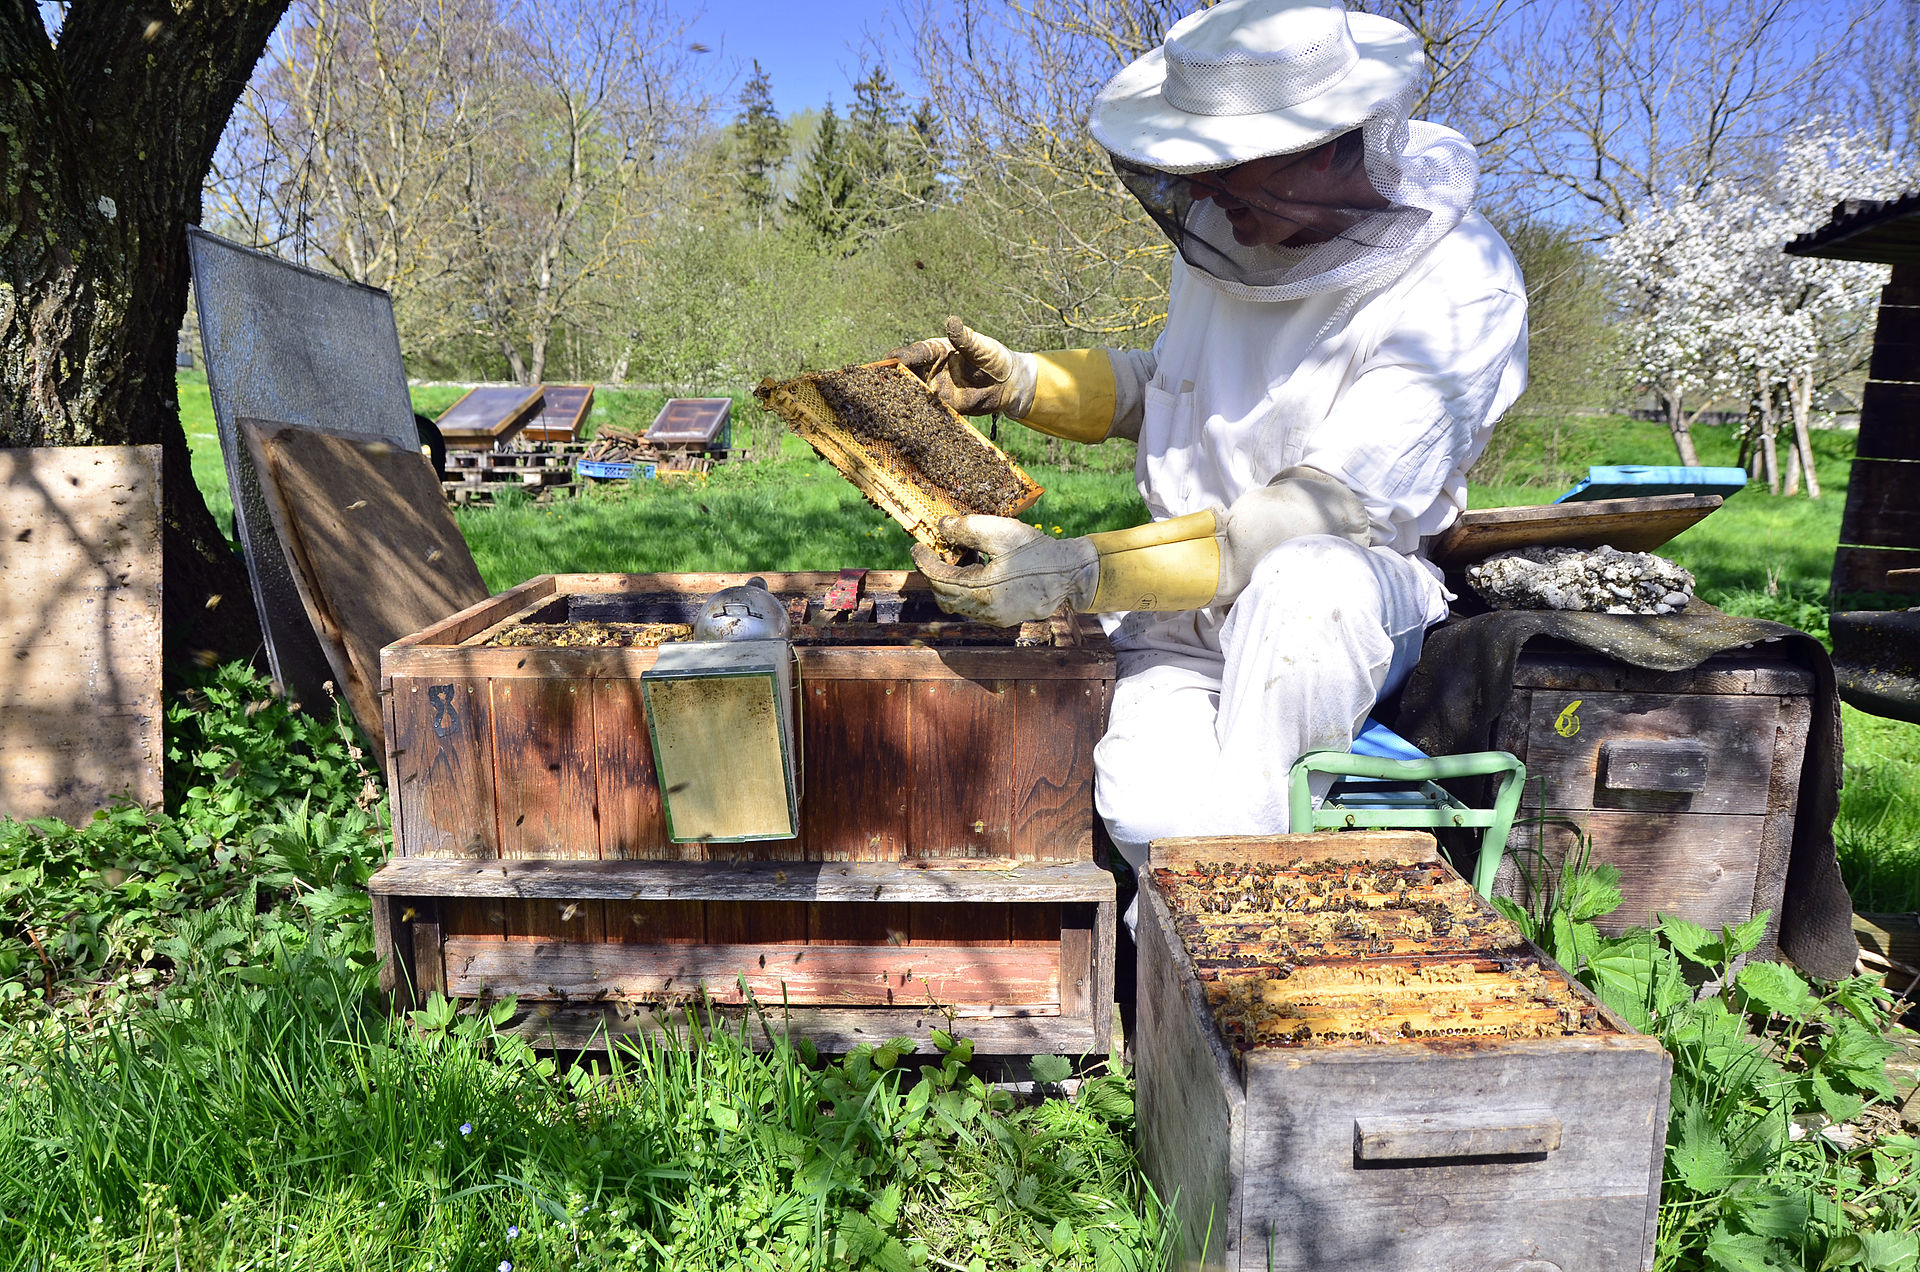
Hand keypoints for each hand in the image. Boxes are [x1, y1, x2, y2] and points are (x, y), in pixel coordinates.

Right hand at [887, 316, 1036, 417]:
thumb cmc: (995, 358)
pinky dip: (914, 415)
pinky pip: (925, 410)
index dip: (899, 358)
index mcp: (935, 350)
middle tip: (875, 387)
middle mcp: (930, 369)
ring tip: (883, 407)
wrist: (1008, 384)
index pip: (912, 353)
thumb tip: (952, 321)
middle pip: (904, 374)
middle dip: (890, 380)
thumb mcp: (981, 347)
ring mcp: (934, 388)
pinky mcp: (942, 406)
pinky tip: (904, 422)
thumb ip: (964, 339)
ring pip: (911, 393)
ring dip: (898, 399)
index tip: (887, 363)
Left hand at [910, 515, 1097, 625]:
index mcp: (981, 591)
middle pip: (944, 597)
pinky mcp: (1004, 619)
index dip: (924, 562)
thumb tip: (942, 527)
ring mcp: (995, 618)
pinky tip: (979, 569)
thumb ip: (967, 528)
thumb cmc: (1036, 552)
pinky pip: (974, 607)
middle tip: (937, 552)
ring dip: (952, 583)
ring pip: (958, 604)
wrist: (1070, 574)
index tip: (917, 547)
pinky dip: (967, 590)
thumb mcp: (1001, 532)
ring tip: (962, 558)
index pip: (938, 579)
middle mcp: (985, 611)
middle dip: (936, 574)